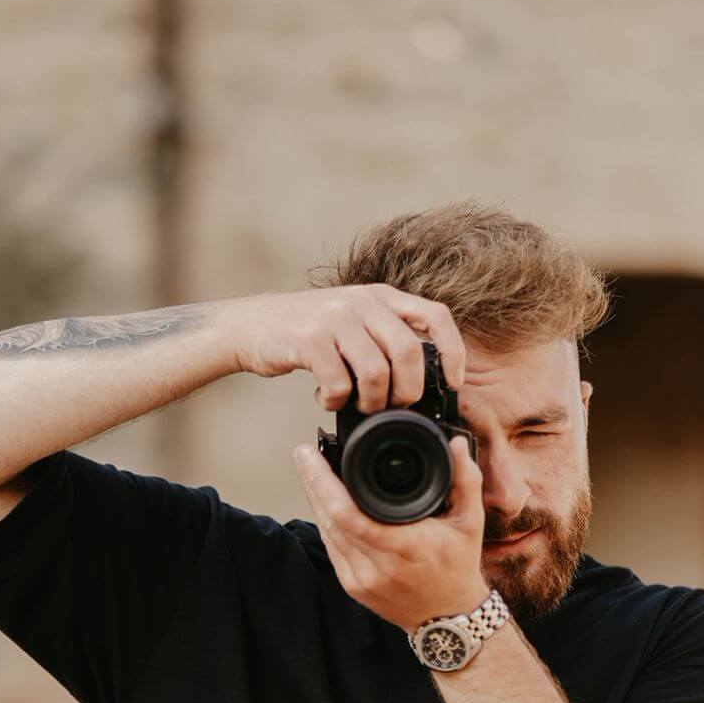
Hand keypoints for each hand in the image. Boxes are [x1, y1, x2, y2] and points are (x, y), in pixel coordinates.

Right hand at [225, 284, 466, 411]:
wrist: (249, 326)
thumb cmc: (306, 333)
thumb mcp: (352, 322)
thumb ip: (384, 338)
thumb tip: (421, 382)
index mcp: (381, 296)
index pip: (436, 316)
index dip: (453, 352)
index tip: (454, 382)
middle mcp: (362, 301)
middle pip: (409, 352)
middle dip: (408, 391)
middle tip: (394, 406)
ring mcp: (335, 318)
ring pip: (377, 372)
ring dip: (372, 401)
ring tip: (358, 405)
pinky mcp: (309, 339)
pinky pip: (339, 383)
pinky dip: (335, 401)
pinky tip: (325, 398)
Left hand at [292, 430, 489, 634]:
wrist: (449, 619)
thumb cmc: (458, 569)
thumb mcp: (470, 523)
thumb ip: (465, 480)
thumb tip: (456, 445)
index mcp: (403, 547)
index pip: (348, 514)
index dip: (323, 483)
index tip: (311, 456)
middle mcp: (376, 566)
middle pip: (329, 519)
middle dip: (312, 482)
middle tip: (305, 455)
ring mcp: (360, 580)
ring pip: (326, 532)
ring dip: (315, 500)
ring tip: (311, 472)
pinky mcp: (353, 587)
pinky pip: (331, 548)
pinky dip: (326, 522)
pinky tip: (323, 503)